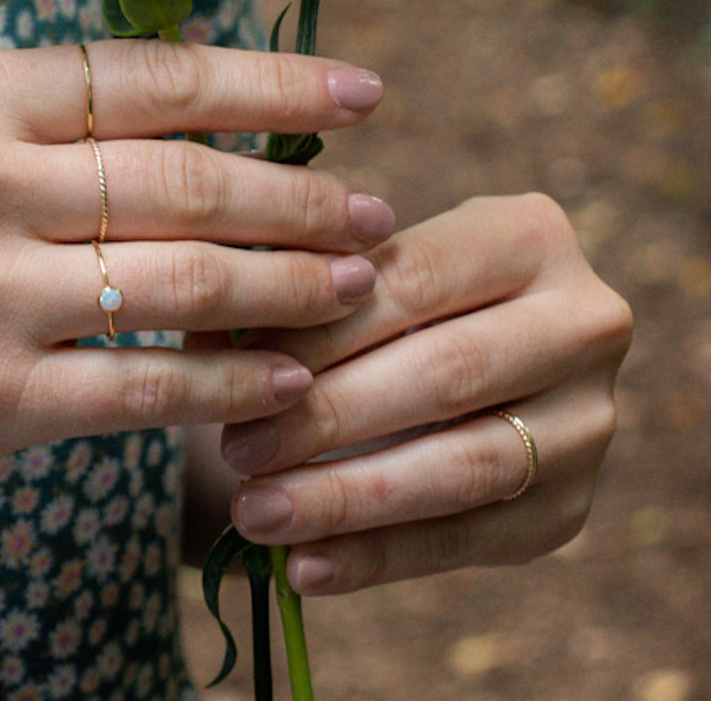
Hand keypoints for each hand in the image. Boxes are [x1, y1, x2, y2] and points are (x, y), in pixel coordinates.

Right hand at [0, 41, 388, 526]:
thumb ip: (47, 122)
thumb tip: (194, 112)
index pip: (158, 77)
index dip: (275, 84)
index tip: (362, 94)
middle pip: (190, 181)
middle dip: (304, 198)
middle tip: (374, 212)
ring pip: (184, 280)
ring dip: (288, 286)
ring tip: (352, 285)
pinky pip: (144, 384)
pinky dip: (225, 380)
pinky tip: (281, 377)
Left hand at [220, 194, 632, 591]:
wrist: (471, 354)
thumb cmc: (392, 299)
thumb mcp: (361, 269)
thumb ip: (297, 289)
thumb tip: (212, 337)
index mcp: (528, 235)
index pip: (412, 284)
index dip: (320, 332)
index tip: (236, 370)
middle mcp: (583, 321)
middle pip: (444, 376)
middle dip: (329, 418)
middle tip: (239, 450)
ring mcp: (589, 419)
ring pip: (465, 466)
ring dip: (350, 498)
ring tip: (260, 514)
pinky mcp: (571, 505)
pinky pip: (472, 543)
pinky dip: (382, 558)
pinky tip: (308, 566)